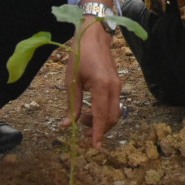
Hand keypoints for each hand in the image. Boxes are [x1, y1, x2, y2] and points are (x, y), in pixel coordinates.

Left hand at [63, 18, 121, 147]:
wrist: (94, 37)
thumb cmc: (80, 55)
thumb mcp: (71, 80)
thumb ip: (72, 104)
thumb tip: (67, 125)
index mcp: (101, 86)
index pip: (101, 116)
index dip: (97, 133)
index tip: (94, 147)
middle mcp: (114, 88)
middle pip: (111, 118)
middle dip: (98, 129)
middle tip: (82, 132)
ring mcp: (117, 86)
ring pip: (114, 113)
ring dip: (100, 122)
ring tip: (83, 119)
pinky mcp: (117, 85)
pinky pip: (113, 105)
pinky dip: (103, 113)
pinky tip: (90, 110)